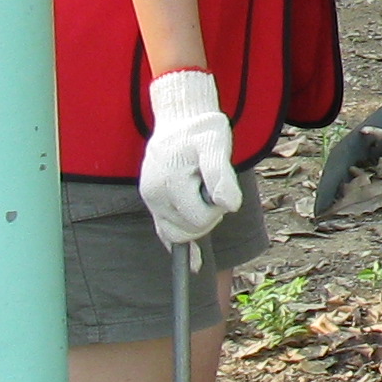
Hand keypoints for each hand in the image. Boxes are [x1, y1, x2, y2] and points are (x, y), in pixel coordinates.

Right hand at [138, 70, 240, 249]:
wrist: (180, 117)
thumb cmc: (201, 129)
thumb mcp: (216, 143)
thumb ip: (220, 175)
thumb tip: (230, 205)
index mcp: (170, 183)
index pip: (200, 219)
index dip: (218, 208)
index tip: (220, 184)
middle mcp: (155, 195)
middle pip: (188, 230)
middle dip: (207, 217)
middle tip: (211, 188)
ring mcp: (151, 201)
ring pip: (176, 234)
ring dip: (196, 223)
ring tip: (202, 195)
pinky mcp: (154, 203)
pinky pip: (164, 233)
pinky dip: (179, 246)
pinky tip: (194, 263)